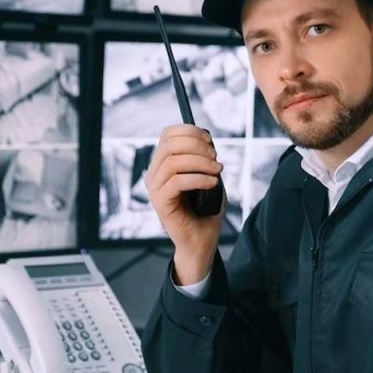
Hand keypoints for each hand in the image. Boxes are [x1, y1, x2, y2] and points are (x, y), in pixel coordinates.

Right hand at [145, 125, 224, 283]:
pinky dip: (199, 179)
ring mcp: (154, 188)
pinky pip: (177, 182)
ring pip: (173, 162)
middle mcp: (155, 174)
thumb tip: (206, 140)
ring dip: (201, 163)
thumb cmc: (205, 209)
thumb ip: (204, 157)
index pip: (168, 134)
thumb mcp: (208, 176)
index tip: (210, 141)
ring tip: (218, 172)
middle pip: (170, 145)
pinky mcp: (159, 202)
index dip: (190, 132)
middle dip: (197, 146)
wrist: (201, 240)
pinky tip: (212, 183)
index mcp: (163, 164)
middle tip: (216, 159)